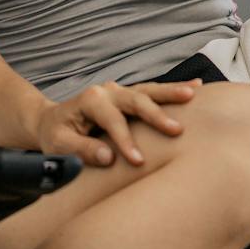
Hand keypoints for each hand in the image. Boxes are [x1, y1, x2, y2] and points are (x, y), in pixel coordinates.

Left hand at [35, 79, 199, 168]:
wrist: (52, 121)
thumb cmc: (56, 135)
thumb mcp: (59, 145)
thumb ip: (82, 150)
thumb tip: (109, 158)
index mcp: (90, 100)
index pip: (113, 120)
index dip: (126, 140)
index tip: (138, 161)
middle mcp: (107, 90)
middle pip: (136, 99)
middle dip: (157, 114)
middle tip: (177, 129)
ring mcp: (120, 91)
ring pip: (149, 90)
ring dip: (172, 92)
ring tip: (193, 94)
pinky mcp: (129, 96)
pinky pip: (153, 91)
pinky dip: (173, 90)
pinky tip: (196, 87)